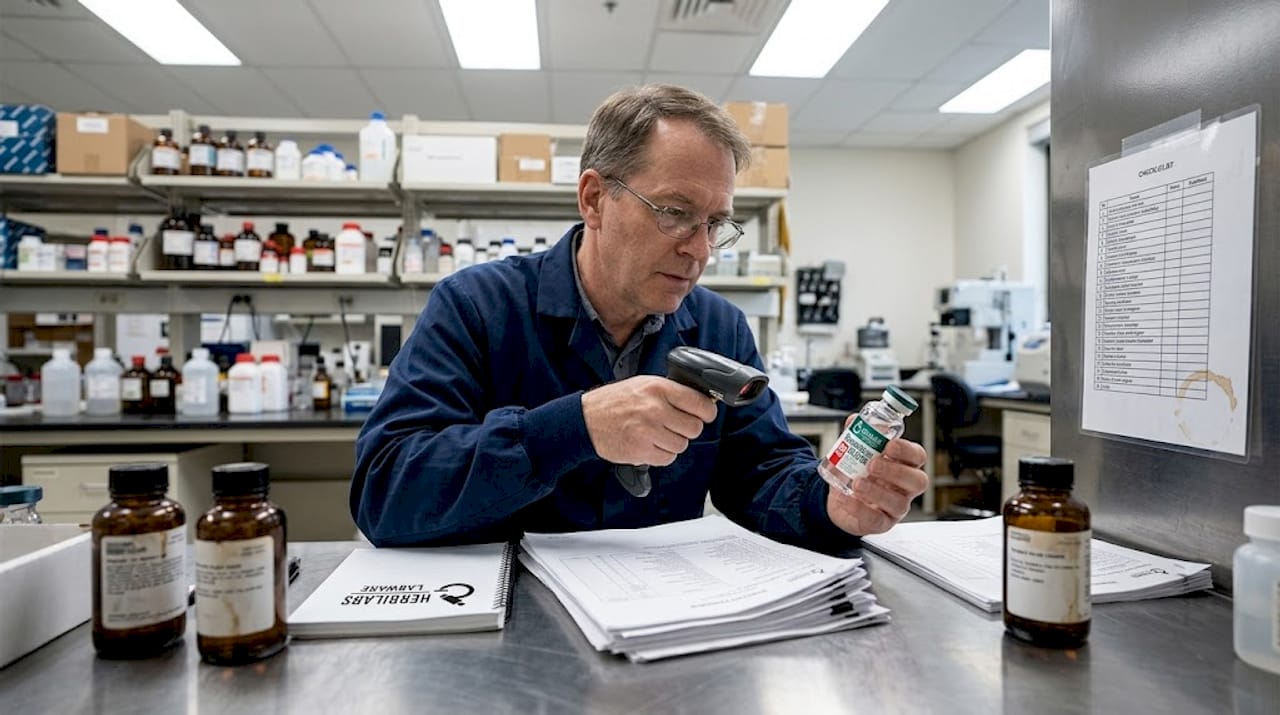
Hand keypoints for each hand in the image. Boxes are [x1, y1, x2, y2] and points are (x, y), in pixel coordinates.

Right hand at [581, 376, 717, 465]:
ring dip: (673, 442)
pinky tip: (649, 443)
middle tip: (674, 425)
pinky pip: (668, 458)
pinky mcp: (642, 451)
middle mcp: (655, 409)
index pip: (700, 404)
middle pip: (694, 428)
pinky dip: (662, 454)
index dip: (707, 411)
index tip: (705, 414)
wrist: (586, 419)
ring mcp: (648, 432)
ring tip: (656, 433)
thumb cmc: (614, 402)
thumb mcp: (643, 385)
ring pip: (682, 445)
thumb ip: (671, 392)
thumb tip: (700, 403)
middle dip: (687, 428)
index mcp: (659, 388)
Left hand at [826, 436, 928, 535]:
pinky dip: (861, 509)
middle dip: (896, 471)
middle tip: (872, 464)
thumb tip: (854, 420)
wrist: (838, 500)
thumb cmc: (856, 473)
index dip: (907, 451)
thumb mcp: (855, 451)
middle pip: (918, 481)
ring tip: (857, 483)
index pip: (918, 456)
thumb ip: (857, 434)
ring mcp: (895, 508)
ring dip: (877, 491)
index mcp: (903, 465)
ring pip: (899, 503)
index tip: (890, 445)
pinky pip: (877, 520)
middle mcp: (905, 488)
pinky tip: (849, 499)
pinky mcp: (881, 523)